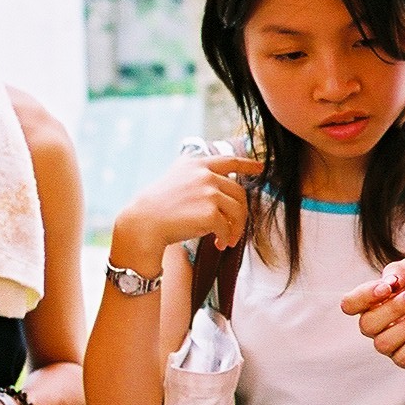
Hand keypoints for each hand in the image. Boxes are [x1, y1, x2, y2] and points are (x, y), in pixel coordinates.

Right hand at [112, 154, 261, 263]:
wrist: (144, 222)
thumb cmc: (158, 206)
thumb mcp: (176, 178)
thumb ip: (198, 176)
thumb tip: (222, 190)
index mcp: (197, 163)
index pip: (230, 160)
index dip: (248, 164)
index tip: (260, 167)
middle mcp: (205, 174)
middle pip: (239, 192)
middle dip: (241, 213)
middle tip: (235, 229)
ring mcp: (208, 192)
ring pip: (238, 211)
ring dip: (236, 229)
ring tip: (227, 240)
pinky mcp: (210, 212)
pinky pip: (227, 227)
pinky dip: (226, 238)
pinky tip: (218, 244)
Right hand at [341, 258, 404, 369]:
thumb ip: (400, 270)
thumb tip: (387, 282)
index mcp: (373, 301)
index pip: (350, 304)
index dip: (363, 297)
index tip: (387, 287)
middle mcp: (378, 324)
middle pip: (366, 325)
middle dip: (393, 308)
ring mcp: (393, 343)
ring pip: (383, 344)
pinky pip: (402, 357)